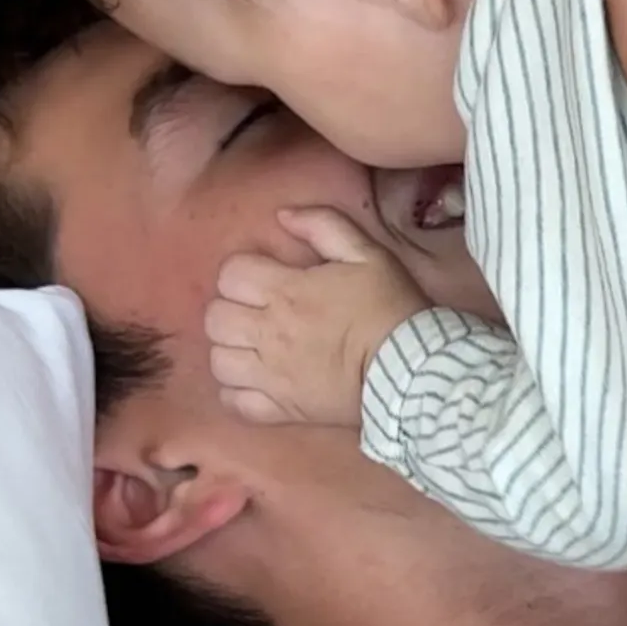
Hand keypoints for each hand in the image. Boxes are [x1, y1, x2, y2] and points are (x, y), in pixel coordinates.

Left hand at [207, 207, 428, 427]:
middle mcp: (267, 333)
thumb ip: (324, 226)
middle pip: (216, 317)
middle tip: (258, 313)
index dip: (244, 271)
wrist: (410, 369)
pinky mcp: (279, 409)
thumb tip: (283, 216)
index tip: (267, 278)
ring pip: (218, 360)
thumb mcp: (369, 253)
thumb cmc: (389, 307)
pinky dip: (238, 391)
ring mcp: (269, 375)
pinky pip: (234, 402)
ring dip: (231, 350)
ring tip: (254, 348)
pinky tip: (255, 382)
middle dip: (231, 310)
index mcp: (285, 291)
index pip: (230, 273)